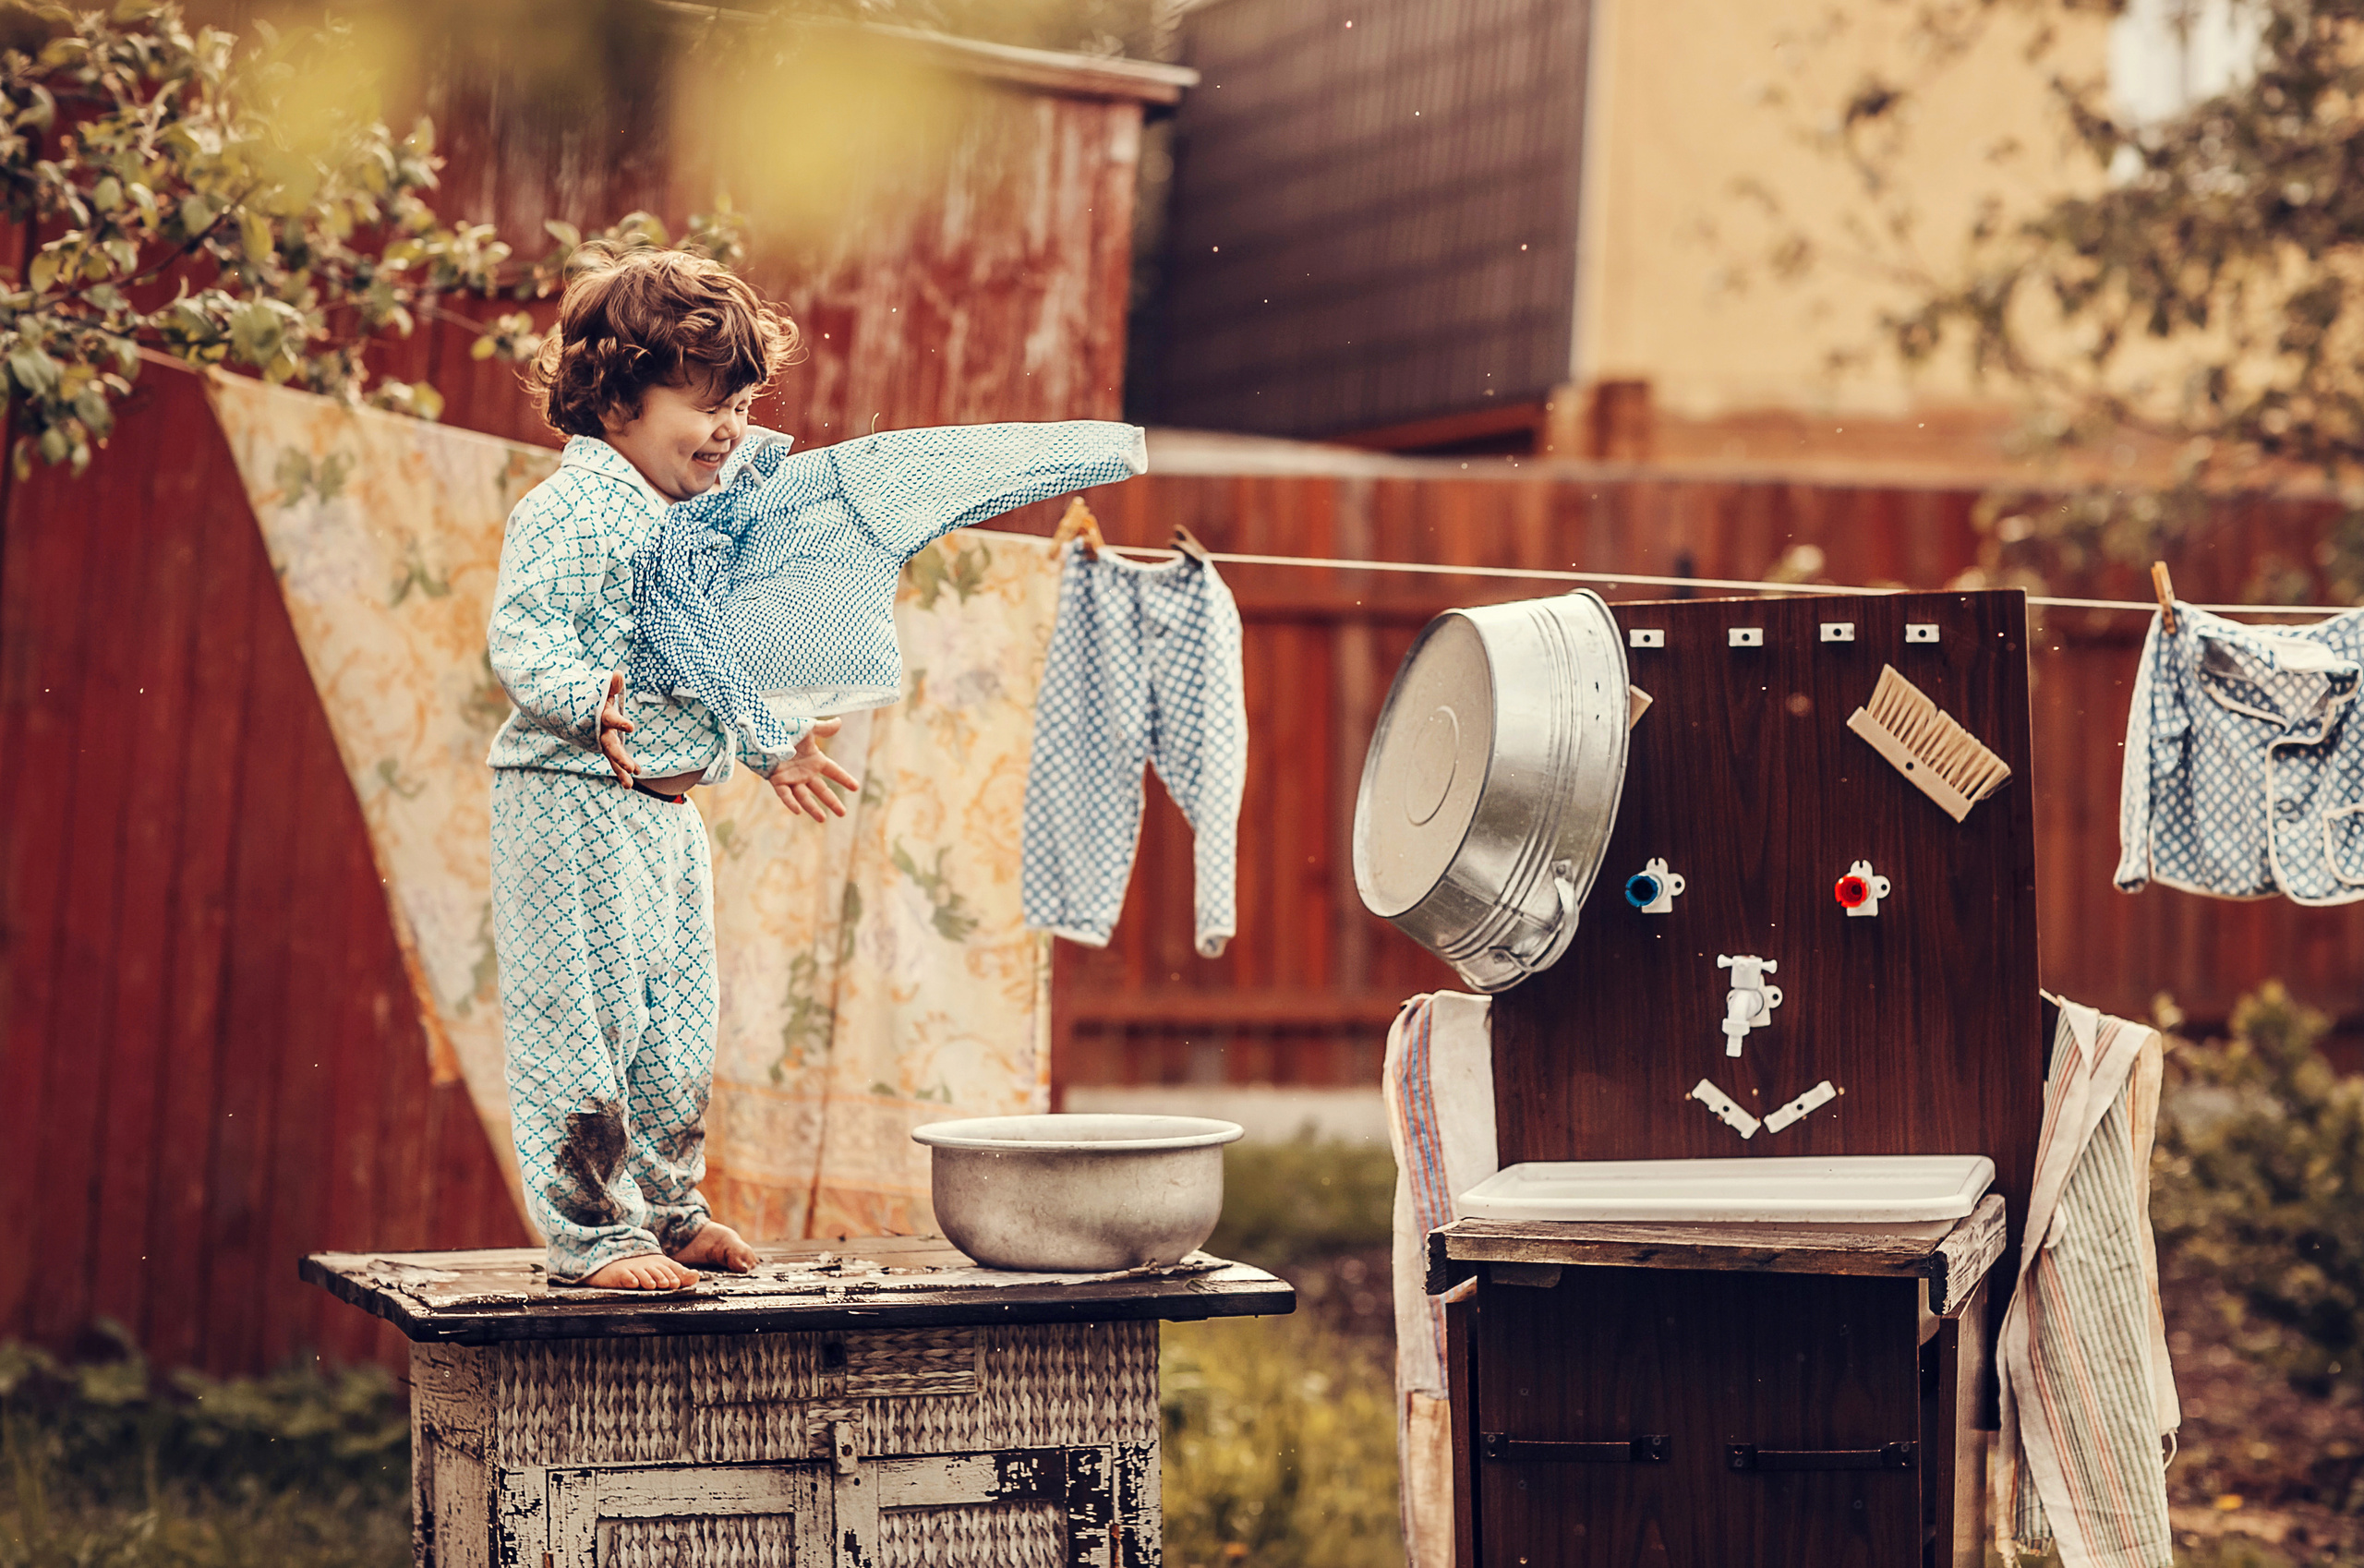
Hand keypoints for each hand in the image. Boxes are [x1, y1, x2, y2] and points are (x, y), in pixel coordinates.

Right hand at [597, 671, 639, 785]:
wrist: (577, 707)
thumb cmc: (595, 696)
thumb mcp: (602, 689)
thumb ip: (611, 685)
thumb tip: (618, 675)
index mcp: (601, 716)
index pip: (611, 720)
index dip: (620, 723)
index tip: (631, 727)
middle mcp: (600, 731)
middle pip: (610, 745)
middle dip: (619, 757)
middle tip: (630, 768)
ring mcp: (602, 740)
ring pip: (612, 757)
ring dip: (620, 770)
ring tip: (629, 785)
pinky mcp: (606, 746)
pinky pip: (615, 759)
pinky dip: (623, 769)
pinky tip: (634, 778)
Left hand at [766, 717, 859, 819]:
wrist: (762, 731)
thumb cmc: (784, 728)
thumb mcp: (806, 728)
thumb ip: (823, 729)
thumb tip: (839, 722)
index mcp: (814, 760)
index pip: (834, 772)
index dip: (844, 779)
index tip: (856, 788)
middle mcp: (804, 772)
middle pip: (821, 790)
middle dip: (832, 802)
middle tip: (843, 813)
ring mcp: (791, 778)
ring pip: (804, 796)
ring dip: (812, 808)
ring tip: (822, 819)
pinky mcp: (777, 780)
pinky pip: (785, 794)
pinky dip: (790, 802)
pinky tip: (798, 811)